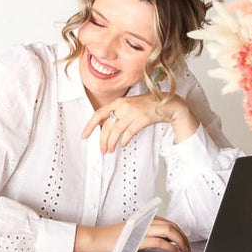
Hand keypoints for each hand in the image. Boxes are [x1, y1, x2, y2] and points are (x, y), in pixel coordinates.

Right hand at [73, 216, 189, 251]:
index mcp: (142, 219)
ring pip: (168, 231)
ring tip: (185, 250)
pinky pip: (159, 242)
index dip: (179, 231)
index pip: (166, 222)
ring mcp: (141, 229)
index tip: (184, 241)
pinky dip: (170, 247)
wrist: (96, 239)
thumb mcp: (130, 234)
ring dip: (180, 241)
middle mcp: (143, 221)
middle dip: (183, 236)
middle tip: (188, 247)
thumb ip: (144, 235)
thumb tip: (161, 242)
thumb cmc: (110, 239)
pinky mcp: (138, 239)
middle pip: (171, 225)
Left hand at [82, 92, 198, 153]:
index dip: (89, 126)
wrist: (167, 104)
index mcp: (118, 101)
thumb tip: (104, 127)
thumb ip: (117, 113)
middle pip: (106, 126)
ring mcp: (133, 112)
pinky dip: (124, 140)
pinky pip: (129, 133)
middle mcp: (123, 106)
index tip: (84, 135)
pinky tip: (122, 144)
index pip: (98, 114)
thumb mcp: (129, 105)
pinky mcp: (142, 119)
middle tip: (102, 149)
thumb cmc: (148, 105)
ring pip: (116, 131)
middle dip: (102, 140)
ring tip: (110, 150)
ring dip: (111, 143)